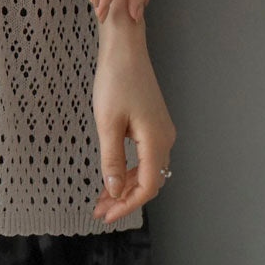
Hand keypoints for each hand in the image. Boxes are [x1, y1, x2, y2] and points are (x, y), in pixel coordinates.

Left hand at [91, 24, 175, 223]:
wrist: (125, 49)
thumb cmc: (116, 80)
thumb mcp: (108, 123)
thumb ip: (111, 160)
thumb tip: (114, 191)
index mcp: (156, 141)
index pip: (147, 186)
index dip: (127, 205)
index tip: (106, 215)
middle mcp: (164, 139)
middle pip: (148, 181)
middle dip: (124, 199)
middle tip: (100, 211)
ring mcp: (161, 131)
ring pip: (146, 170)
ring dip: (125, 186)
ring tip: (102, 199)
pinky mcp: (153, 123)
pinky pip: (144, 156)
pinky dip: (128, 169)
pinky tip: (113, 176)